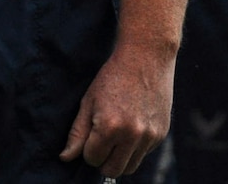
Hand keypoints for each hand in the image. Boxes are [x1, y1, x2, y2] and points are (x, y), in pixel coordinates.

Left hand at [58, 43, 175, 176]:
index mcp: (109, 127)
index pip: (92, 159)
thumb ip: (77, 133)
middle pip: (112, 171)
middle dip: (103, 160)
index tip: (92, 133)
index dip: (88, 149)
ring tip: (117, 135)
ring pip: (130, 167)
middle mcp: (132, 135)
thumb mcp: (89, 101)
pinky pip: (143, 154)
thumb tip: (66, 158)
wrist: (146, 57)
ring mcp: (149, 136)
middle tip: (102, 141)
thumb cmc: (113, 77)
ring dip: (120, 158)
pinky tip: (133, 124)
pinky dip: (135, 147)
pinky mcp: (161, 134)